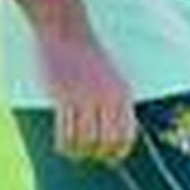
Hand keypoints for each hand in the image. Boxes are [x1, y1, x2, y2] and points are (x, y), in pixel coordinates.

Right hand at [36, 27, 136, 163]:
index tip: (110, 157)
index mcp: (123, 93)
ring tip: (74, 151)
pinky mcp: (64, 97)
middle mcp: (107, 97)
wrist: (68, 32)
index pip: (127, 134)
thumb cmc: (89, 58)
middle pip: (107, 142)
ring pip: (85, 141)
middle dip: (98, 154)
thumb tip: (114, 132)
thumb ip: (115, 101)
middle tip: (89, 154)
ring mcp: (86, 97)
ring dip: (78, 152)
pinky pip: (65, 132)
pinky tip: (62, 145)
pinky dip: (64, 145)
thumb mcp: (112, 78)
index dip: (119, 151)